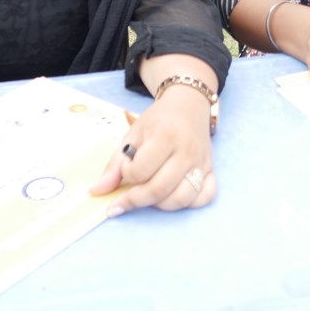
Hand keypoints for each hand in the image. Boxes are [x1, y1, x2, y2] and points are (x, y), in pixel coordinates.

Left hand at [91, 85, 214, 215]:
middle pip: (160, 190)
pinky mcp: (212, 170)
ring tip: (150, 195)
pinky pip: (205, 197)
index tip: (127, 167)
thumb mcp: (133, 134)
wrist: (189, 105)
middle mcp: (186, 151)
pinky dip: (190, 203)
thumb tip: (97, 191)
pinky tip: (175, 195)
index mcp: (165, 137)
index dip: (127, 175)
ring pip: (182, 199)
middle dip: (137, 199)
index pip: (140, 172)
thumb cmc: (158, 120)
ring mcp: (202, 162)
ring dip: (161, 205)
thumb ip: (115, 164)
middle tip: (128, 197)